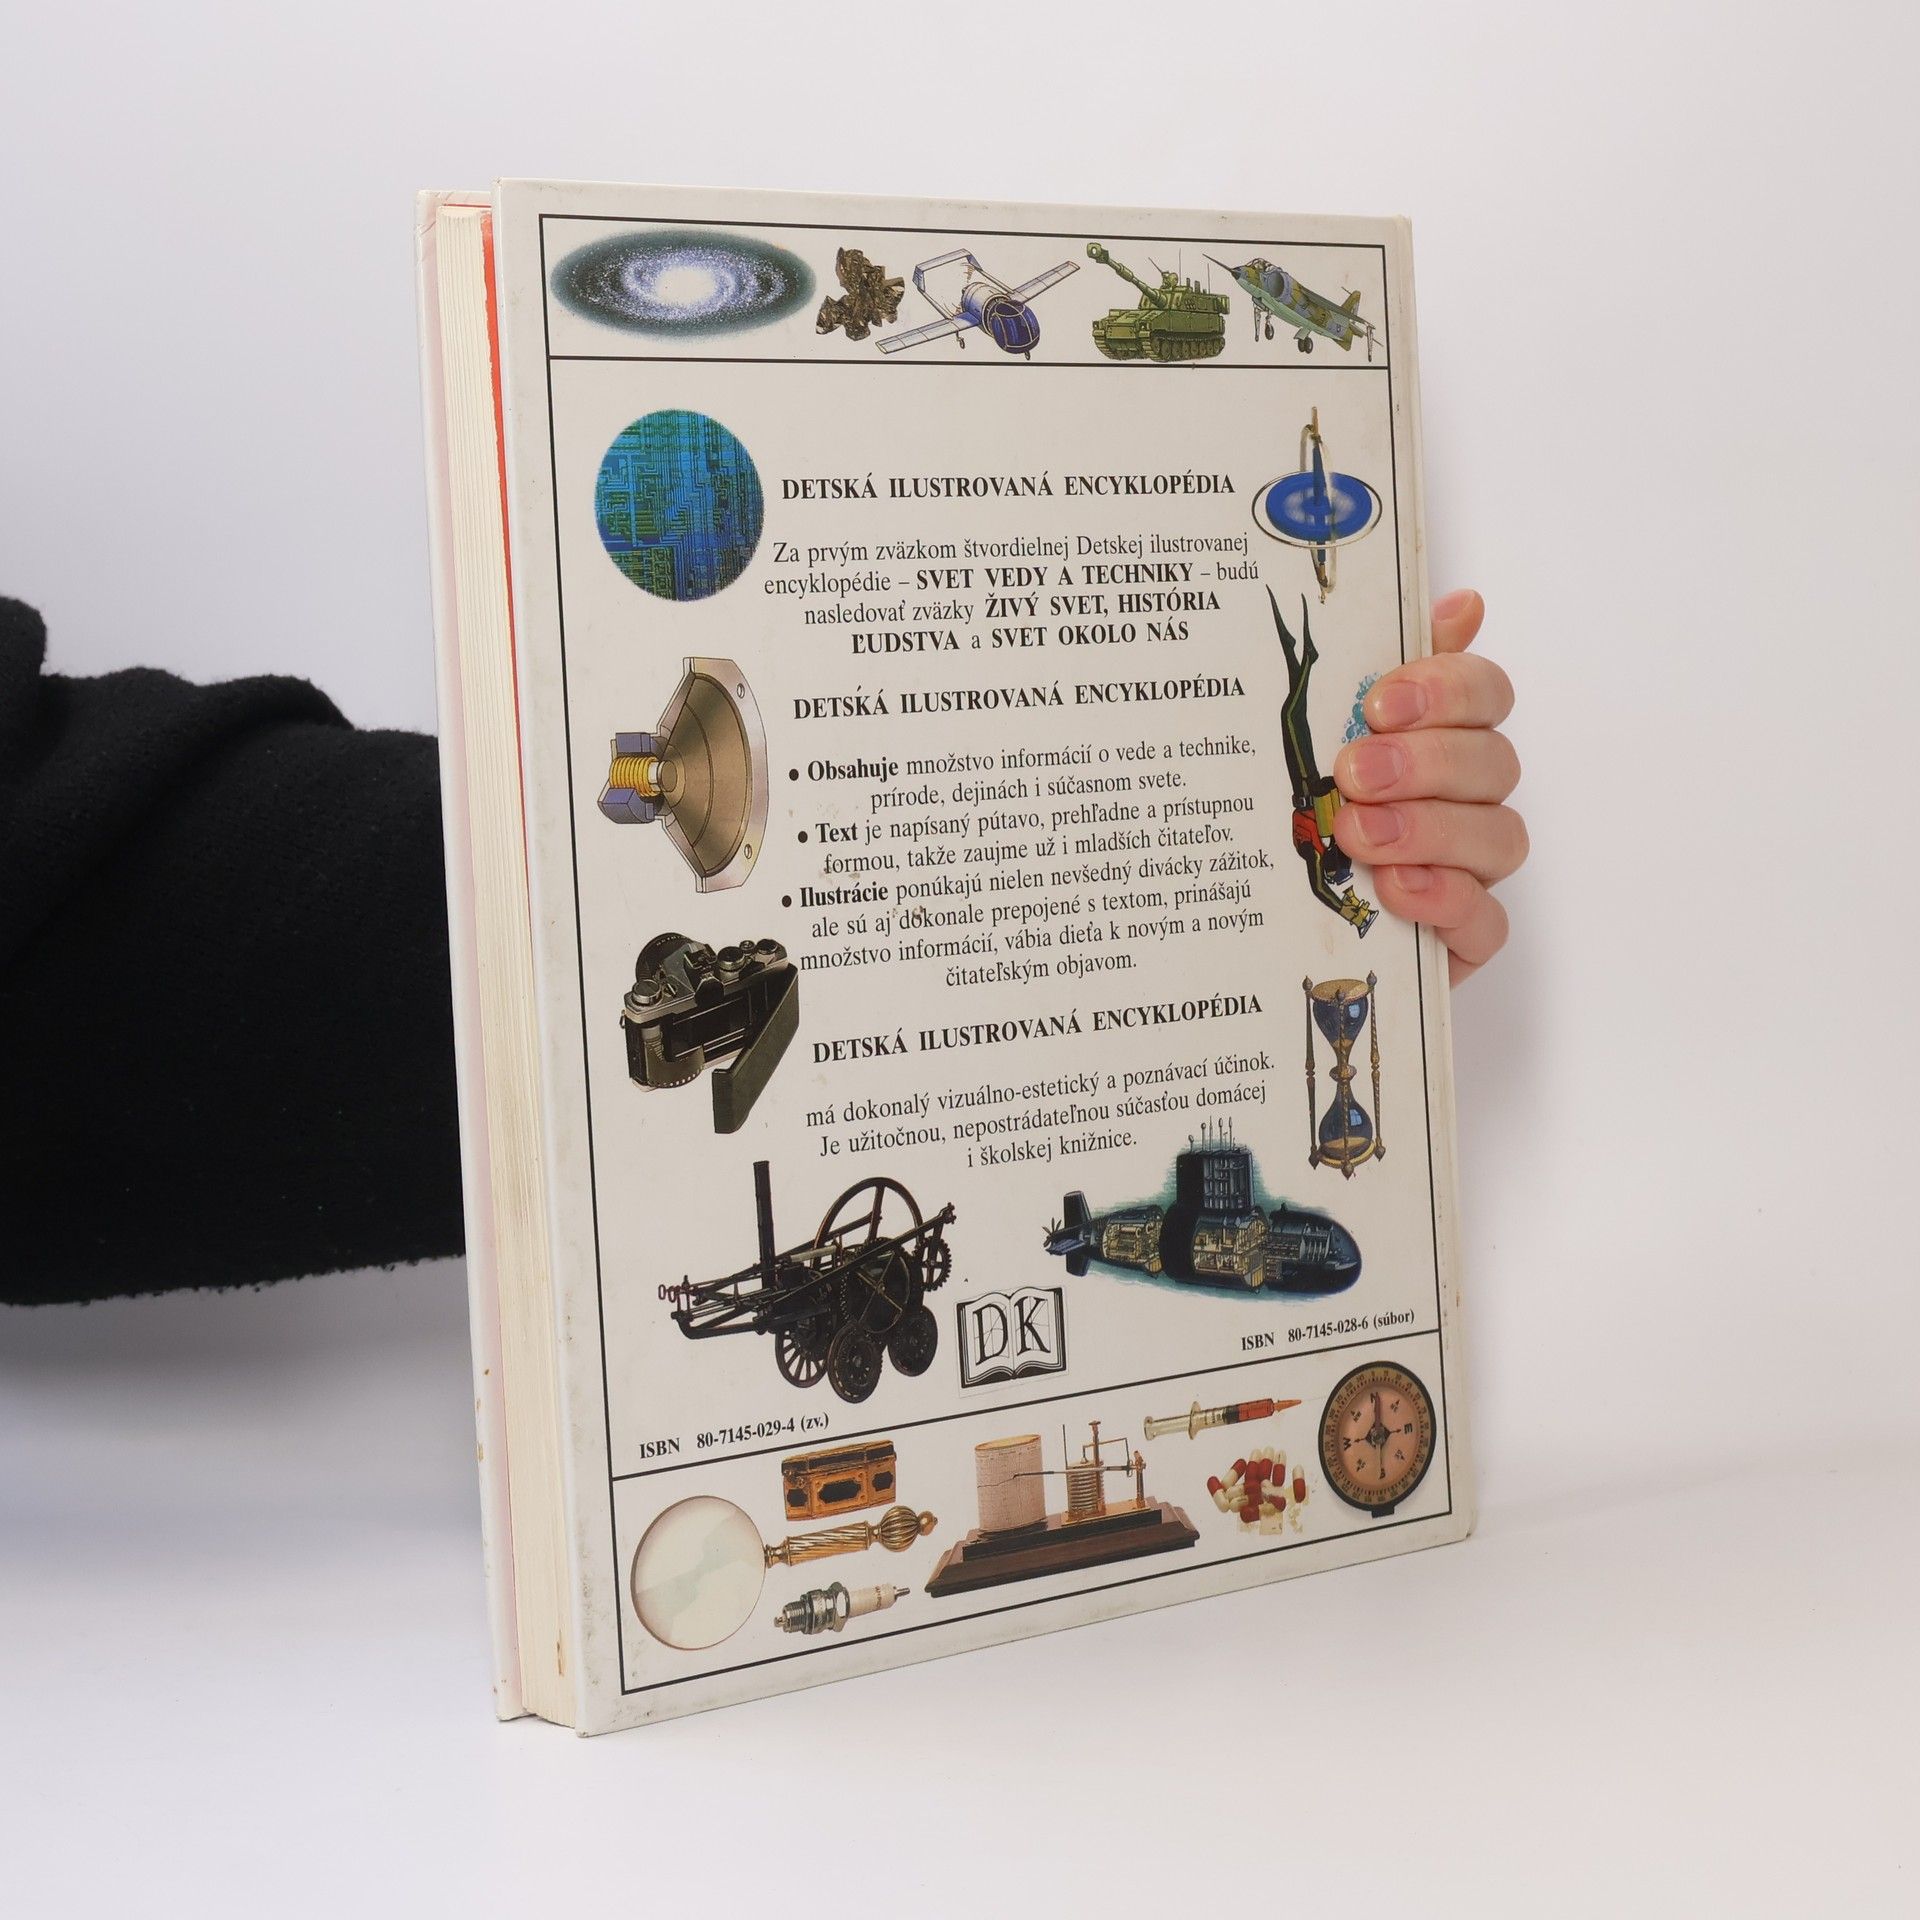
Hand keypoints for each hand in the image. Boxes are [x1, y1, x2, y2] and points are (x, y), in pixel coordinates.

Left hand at [1331, 589, 1524, 983]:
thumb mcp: (1311, 739)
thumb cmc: (1297, 819)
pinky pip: (1487, 918)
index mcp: (1438, 737)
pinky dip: (1445, 900)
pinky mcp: (1460, 936)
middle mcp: (1465, 797)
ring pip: (1500, 835)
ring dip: (1429, 829)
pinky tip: (1395, 889)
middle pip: (1493, 761)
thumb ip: (1375, 669)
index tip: (1382, 701)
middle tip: (1354, 772)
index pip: (1483, 692)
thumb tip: (1463, 603)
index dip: (1447, 689)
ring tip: (1360, 834)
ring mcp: (1469, 867)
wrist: (1258, 925)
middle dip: (1425, 761)